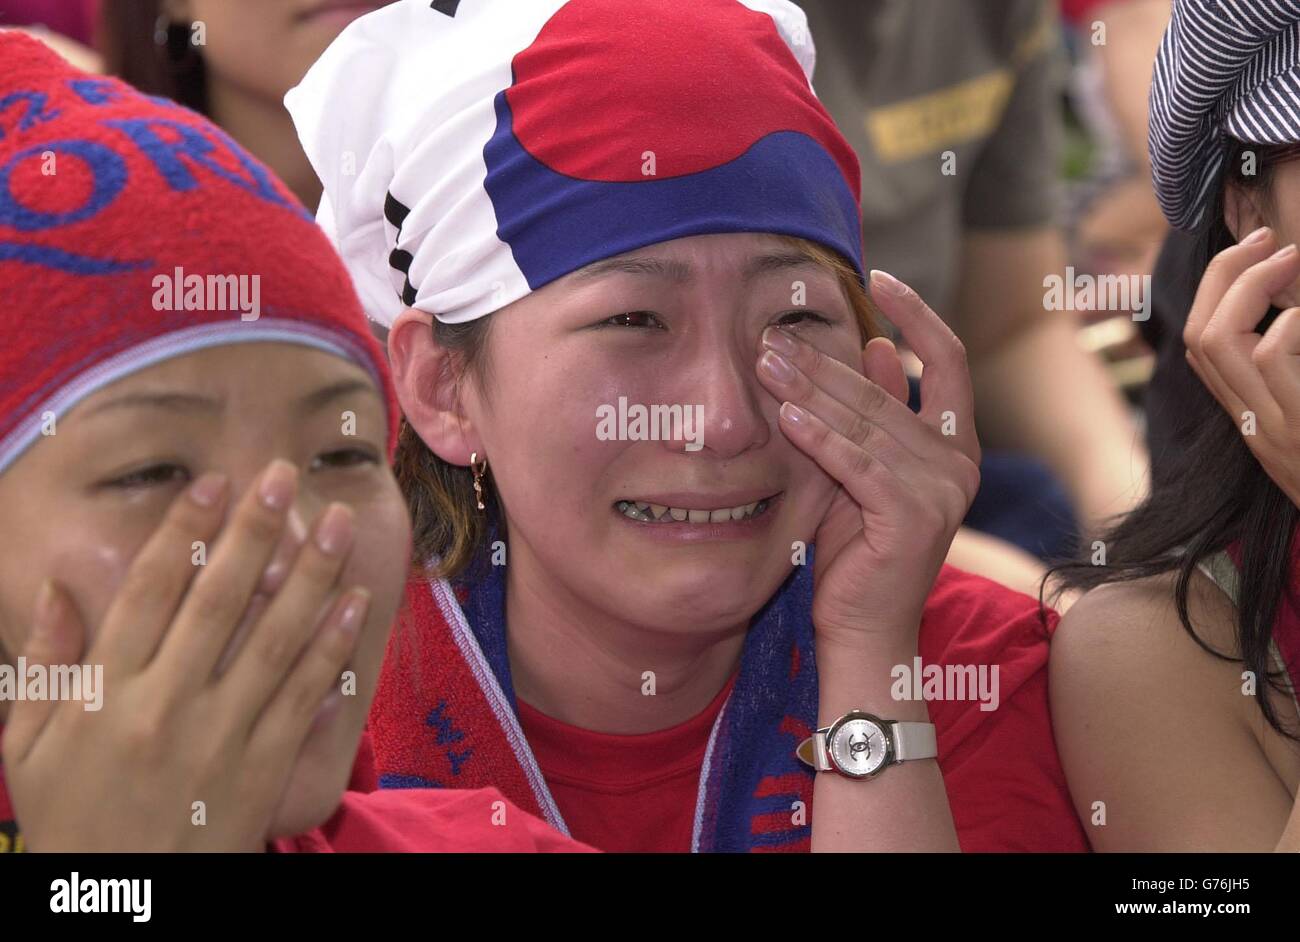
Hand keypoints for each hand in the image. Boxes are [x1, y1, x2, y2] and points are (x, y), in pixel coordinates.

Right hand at [2, 461, 370, 850]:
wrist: (121, 906)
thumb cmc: (70, 819)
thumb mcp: (27, 749)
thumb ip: (44, 666)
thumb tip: (58, 587)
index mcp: (106, 693)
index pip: (147, 591)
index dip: (183, 530)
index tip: (212, 483)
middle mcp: (166, 706)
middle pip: (219, 601)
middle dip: (253, 531)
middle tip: (281, 475)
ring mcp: (221, 737)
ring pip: (274, 641)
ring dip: (311, 577)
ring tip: (337, 525)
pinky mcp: (263, 768)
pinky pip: (304, 697)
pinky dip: (333, 648)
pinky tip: (355, 605)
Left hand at [755, 270, 980, 649]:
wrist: (864, 631)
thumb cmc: (857, 554)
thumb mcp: (865, 470)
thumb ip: (878, 412)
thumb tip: (879, 347)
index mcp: (956, 446)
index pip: (948, 360)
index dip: (918, 313)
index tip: (879, 276)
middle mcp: (960, 463)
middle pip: (888, 390)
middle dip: (825, 361)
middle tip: (772, 335)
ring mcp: (943, 490)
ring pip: (869, 422)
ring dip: (811, 389)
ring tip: (764, 363)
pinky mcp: (915, 516)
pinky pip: (858, 463)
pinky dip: (820, 438)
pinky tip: (785, 415)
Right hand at [1183, 227, 1299, 508]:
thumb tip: (1296, 317)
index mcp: (1255, 421)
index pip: (1199, 348)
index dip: (1213, 291)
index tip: (1252, 253)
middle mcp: (1253, 425)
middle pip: (1197, 337)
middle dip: (1222, 275)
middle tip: (1267, 241)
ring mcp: (1273, 429)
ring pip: (1218, 341)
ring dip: (1249, 287)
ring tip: (1290, 260)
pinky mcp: (1299, 426)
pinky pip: (1271, 353)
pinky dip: (1291, 320)